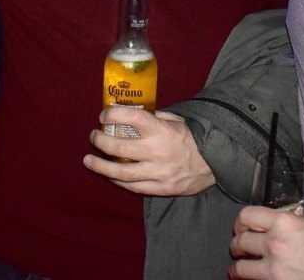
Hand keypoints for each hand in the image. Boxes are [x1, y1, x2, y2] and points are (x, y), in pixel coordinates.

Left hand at [82, 108, 215, 195]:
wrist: (215, 163)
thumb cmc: (193, 138)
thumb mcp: (176, 120)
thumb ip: (155, 117)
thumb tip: (131, 114)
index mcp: (162, 130)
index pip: (131, 118)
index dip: (113, 115)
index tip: (104, 116)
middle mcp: (157, 151)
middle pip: (119, 147)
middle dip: (101, 141)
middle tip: (94, 136)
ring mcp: (158, 172)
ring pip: (122, 172)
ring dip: (101, 166)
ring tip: (88, 161)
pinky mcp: (160, 188)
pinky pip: (133, 187)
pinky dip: (118, 181)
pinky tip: (109, 175)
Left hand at [229, 206, 303, 278]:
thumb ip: (287, 222)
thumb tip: (273, 223)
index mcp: (282, 222)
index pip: (246, 216)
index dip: (240, 222)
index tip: (240, 228)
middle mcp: (274, 243)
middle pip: (240, 242)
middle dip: (236, 246)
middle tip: (238, 249)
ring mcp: (274, 268)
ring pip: (241, 268)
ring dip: (237, 268)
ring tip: (238, 269)